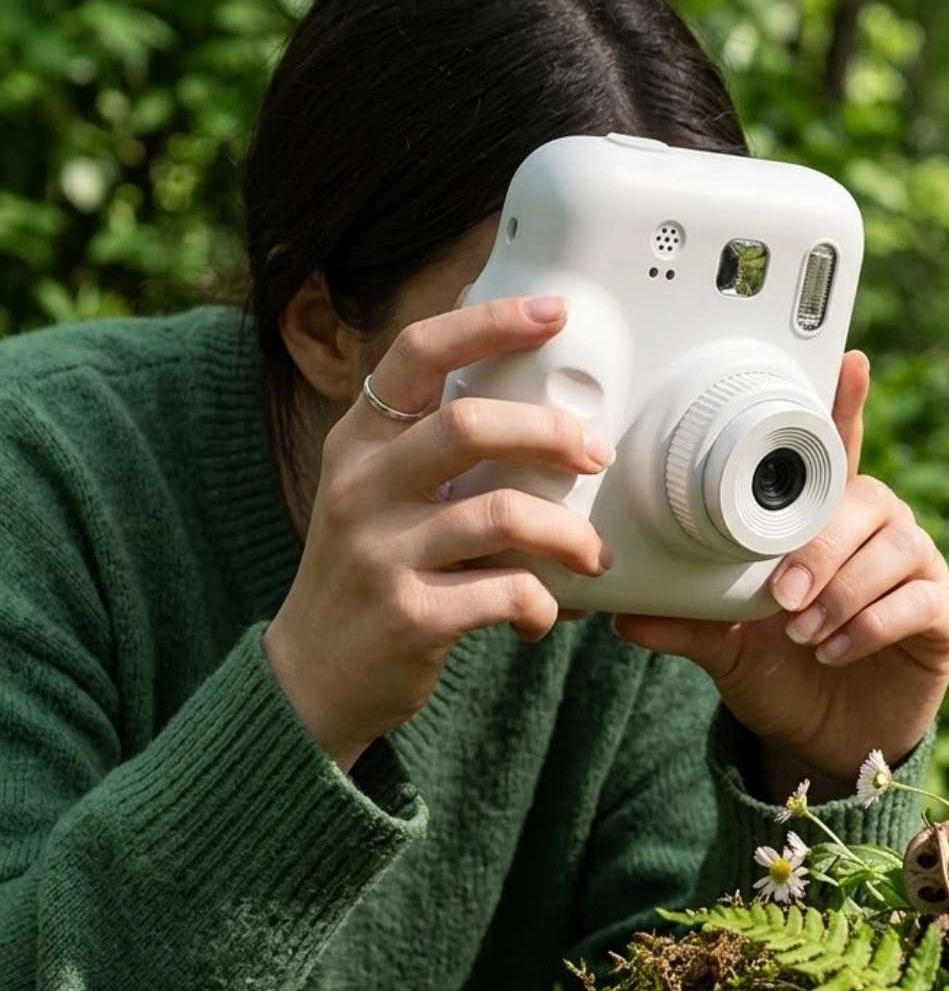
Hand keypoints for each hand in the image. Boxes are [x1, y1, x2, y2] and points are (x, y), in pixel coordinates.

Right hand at [263, 296, 612, 771]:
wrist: (311, 677)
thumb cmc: (366, 570)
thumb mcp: (373, 492)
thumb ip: (429, 447)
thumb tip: (530, 396)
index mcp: (358, 442)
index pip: (416, 352)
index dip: (488, 322)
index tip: (553, 312)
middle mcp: (360, 487)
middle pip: (469, 424)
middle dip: (551, 432)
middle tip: (596, 454)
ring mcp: (380, 552)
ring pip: (501, 513)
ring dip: (566, 533)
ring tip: (592, 555)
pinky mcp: (408, 616)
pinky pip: (504, 592)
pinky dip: (540, 603)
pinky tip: (540, 615)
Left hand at [612, 352, 948, 792]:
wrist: (821, 738)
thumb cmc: (775, 671)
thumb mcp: (723, 647)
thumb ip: (686, 625)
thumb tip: (622, 614)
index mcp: (823, 520)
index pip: (838, 453)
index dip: (845, 406)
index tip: (850, 361)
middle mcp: (875, 530)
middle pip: (865, 500)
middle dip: (821, 547)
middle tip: (782, 596)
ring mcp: (914, 568)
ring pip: (895, 548)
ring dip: (843, 590)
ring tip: (802, 632)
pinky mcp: (941, 614)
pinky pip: (920, 599)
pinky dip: (872, 624)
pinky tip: (833, 649)